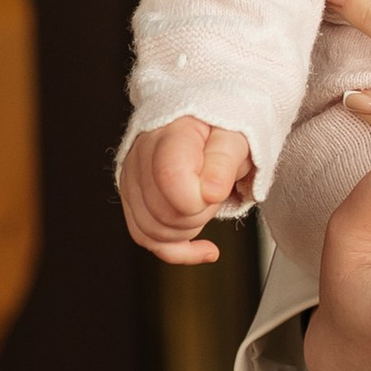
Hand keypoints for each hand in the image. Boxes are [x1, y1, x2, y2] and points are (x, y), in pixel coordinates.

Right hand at [120, 115, 252, 265]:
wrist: (205, 120)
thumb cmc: (220, 125)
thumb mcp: (236, 135)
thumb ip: (224, 161)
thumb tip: (211, 192)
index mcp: (171, 133)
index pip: (169, 176)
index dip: (198, 199)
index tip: (218, 191)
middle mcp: (143, 155)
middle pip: (162, 212)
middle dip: (200, 214)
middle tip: (218, 193)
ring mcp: (134, 178)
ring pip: (151, 230)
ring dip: (189, 230)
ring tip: (207, 206)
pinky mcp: (133, 198)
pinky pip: (146, 238)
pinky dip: (179, 250)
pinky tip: (204, 248)